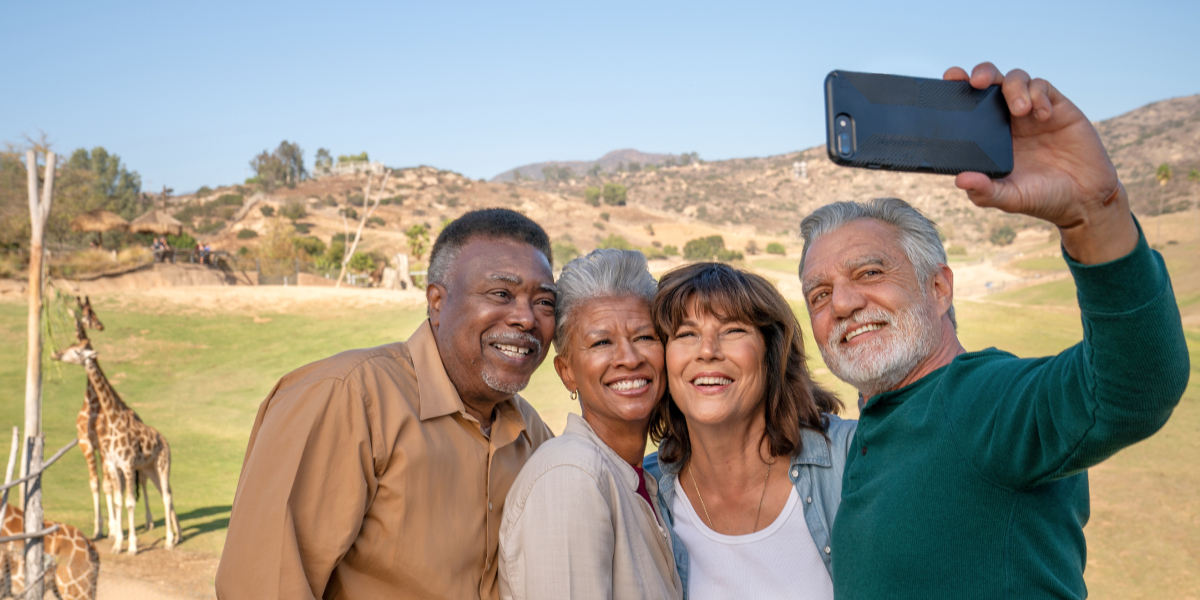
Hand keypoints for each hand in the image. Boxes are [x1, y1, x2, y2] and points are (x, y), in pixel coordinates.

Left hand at [946, 63, 1137, 263]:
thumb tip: (960, 180)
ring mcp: (1033, 112)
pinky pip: (1043, 87)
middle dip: (984, 73)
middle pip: (992, 82)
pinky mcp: (1058, 108)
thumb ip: (985, 191)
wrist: (1084, 198)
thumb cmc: (1042, 198)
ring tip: (1021, 110)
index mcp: (989, 137)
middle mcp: (1008, 120)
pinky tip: (1044, 115)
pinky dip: (1039, 94)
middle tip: (979, 82)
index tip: (949, 78)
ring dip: (1014, 87)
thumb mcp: (1010, 198)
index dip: (959, 87)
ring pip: (1016, 79)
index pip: (970, 105)